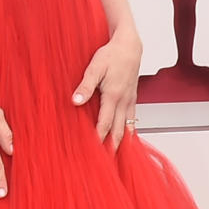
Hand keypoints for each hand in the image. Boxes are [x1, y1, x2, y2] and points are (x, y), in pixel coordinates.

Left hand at [72, 29, 142, 150]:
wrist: (130, 46)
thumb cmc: (112, 55)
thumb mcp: (95, 67)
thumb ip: (85, 86)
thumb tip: (76, 101)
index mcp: (113, 96)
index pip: (105, 124)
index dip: (98, 139)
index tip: (92, 151)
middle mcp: (124, 101)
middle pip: (118, 131)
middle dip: (111, 147)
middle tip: (105, 162)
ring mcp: (130, 101)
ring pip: (127, 127)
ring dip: (121, 142)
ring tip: (115, 156)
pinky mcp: (133, 99)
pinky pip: (132, 120)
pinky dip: (129, 132)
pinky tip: (125, 139)